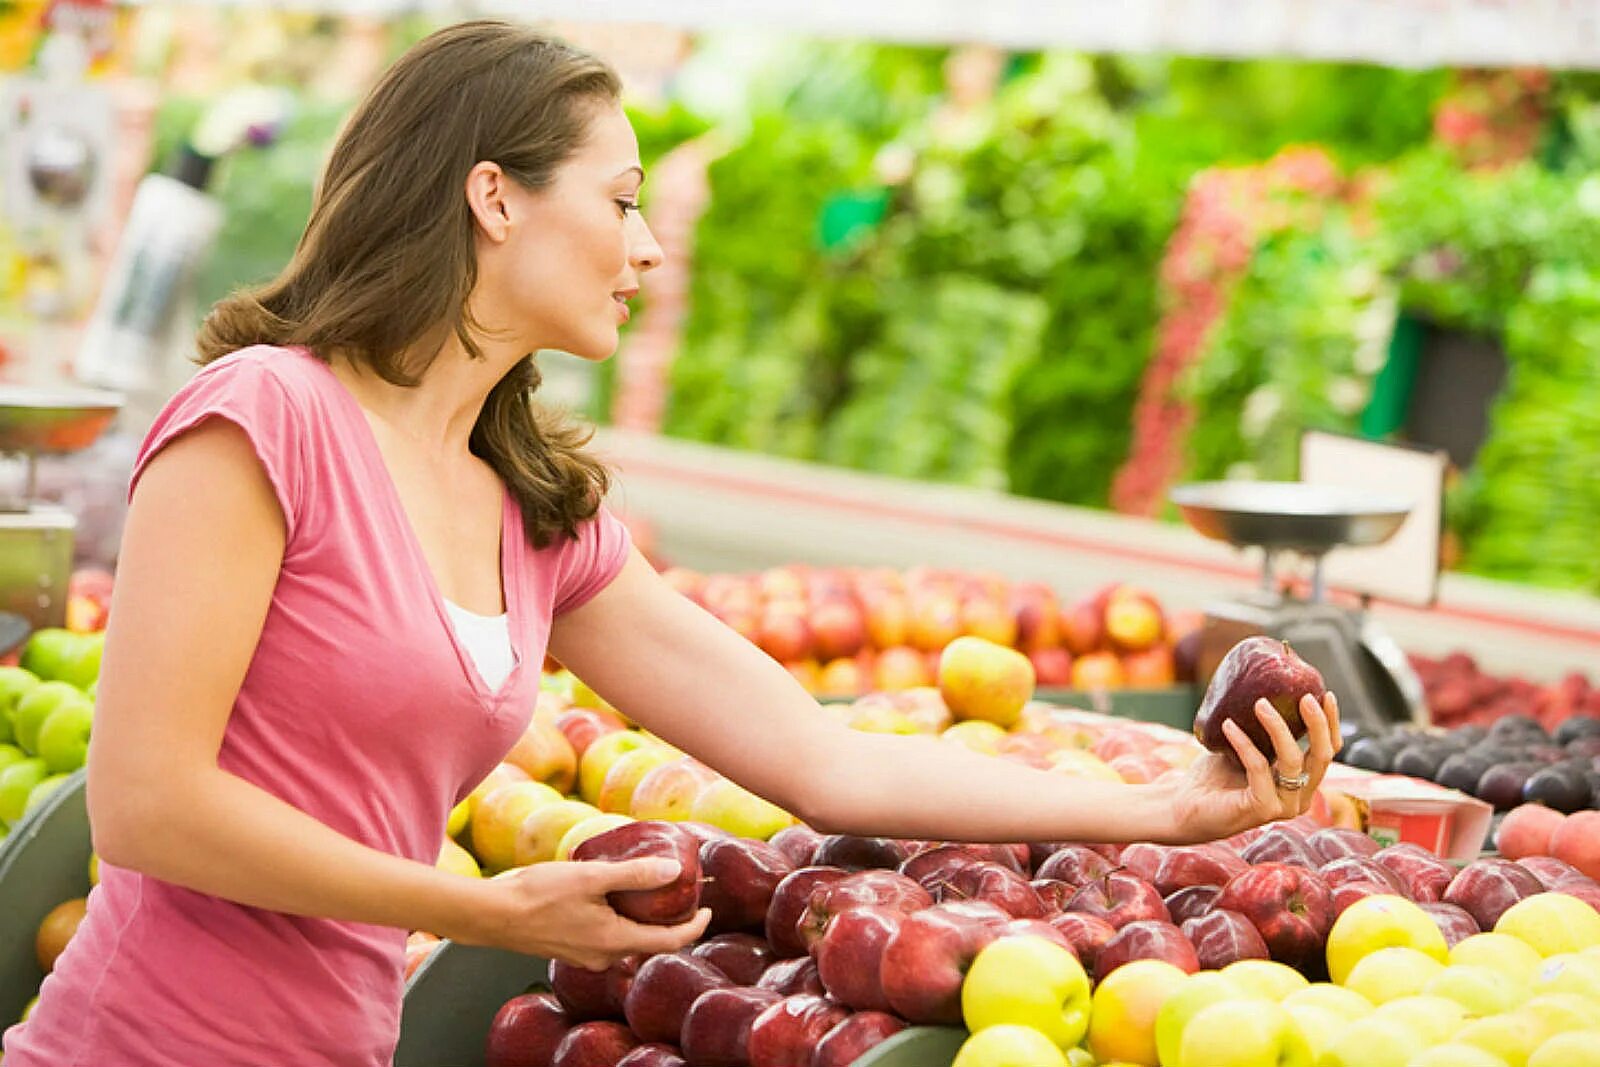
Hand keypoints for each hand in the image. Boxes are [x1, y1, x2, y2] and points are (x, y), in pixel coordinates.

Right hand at [454, 858, 710, 968]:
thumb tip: (672, 870)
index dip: (694, 927)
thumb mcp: (591, 877)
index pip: (668, 941)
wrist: (492, 915)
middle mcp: (603, 956)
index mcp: (614, 942)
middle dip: (669, 920)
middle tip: (682, 894)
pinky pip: (606, 936)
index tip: (709, 909)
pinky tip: (611, 896)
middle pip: (649, 942)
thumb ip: (633, 874)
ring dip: (642, 918)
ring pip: (626, 939)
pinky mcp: (570, 947)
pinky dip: (619, 919)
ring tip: (648, 889)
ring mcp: (585, 954)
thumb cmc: (538, 895)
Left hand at [1165, 692, 1341, 844]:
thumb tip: (1267, 691)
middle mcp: (1299, 798)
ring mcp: (1284, 806)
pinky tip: (1228, 725)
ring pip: (1293, 760)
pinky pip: (1259, 767)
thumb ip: (1262, 732)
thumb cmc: (1214, 777)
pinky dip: (1244, 742)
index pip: (1327, 752)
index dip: (1330, 724)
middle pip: (1322, 757)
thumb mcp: (1246, 748)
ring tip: (1259, 703)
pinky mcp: (1262, 809)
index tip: (1326, 694)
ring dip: (1277, 727)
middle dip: (1317, 723)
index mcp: (1301, 784)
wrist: (1184, 807)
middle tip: (1305, 696)